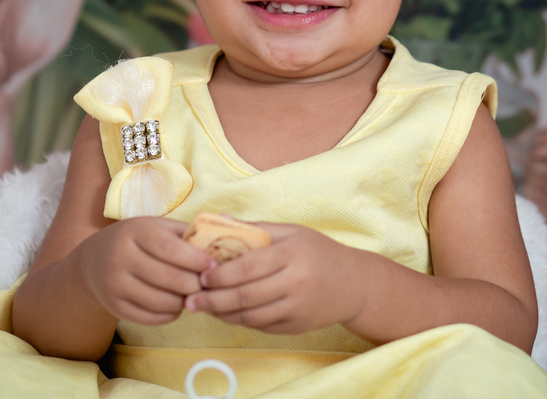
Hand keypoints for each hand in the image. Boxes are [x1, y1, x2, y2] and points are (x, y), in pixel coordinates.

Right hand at [79, 217, 213, 324]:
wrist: (95, 260)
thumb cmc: (139, 240)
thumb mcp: (158, 227)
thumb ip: (188, 232)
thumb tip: (228, 233)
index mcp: (135, 231)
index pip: (170, 248)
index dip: (195, 259)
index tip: (213, 265)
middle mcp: (121, 257)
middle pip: (169, 278)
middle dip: (195, 284)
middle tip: (209, 285)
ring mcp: (115, 284)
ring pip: (162, 301)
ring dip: (185, 301)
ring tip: (193, 294)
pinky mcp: (114, 306)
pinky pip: (151, 317)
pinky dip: (171, 314)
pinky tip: (176, 304)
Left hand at [185, 223, 368, 333]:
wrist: (355, 284)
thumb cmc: (319, 251)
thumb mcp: (292, 232)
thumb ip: (255, 229)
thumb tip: (218, 220)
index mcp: (292, 254)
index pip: (248, 267)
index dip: (221, 274)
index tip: (201, 274)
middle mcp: (296, 282)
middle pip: (245, 296)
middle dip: (213, 299)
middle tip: (191, 298)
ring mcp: (297, 308)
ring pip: (251, 316)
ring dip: (222, 313)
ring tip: (202, 306)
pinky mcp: (297, 326)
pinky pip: (261, 326)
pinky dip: (240, 321)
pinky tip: (225, 313)